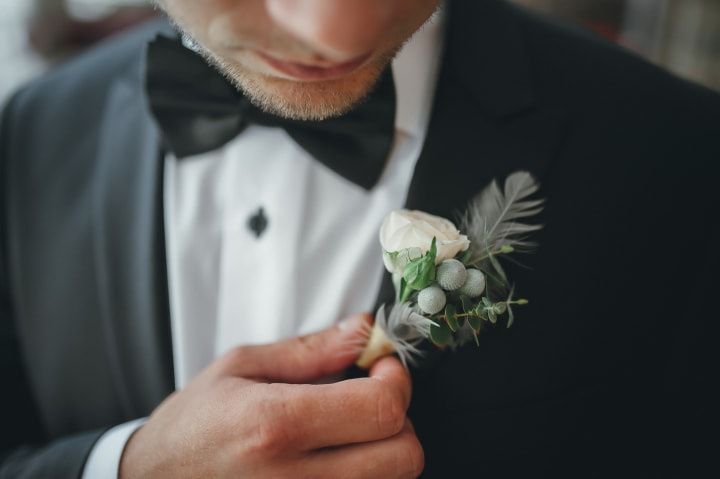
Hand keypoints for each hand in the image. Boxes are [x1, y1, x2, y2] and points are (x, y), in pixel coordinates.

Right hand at [119, 314, 423, 477]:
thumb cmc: (193, 425)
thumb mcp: (241, 368)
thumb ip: (312, 349)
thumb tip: (365, 328)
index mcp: (275, 425)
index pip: (382, 409)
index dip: (396, 380)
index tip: (382, 367)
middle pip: (403, 456)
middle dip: (399, 420)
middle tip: (369, 400)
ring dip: (385, 452)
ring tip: (348, 432)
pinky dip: (366, 476)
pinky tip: (337, 460)